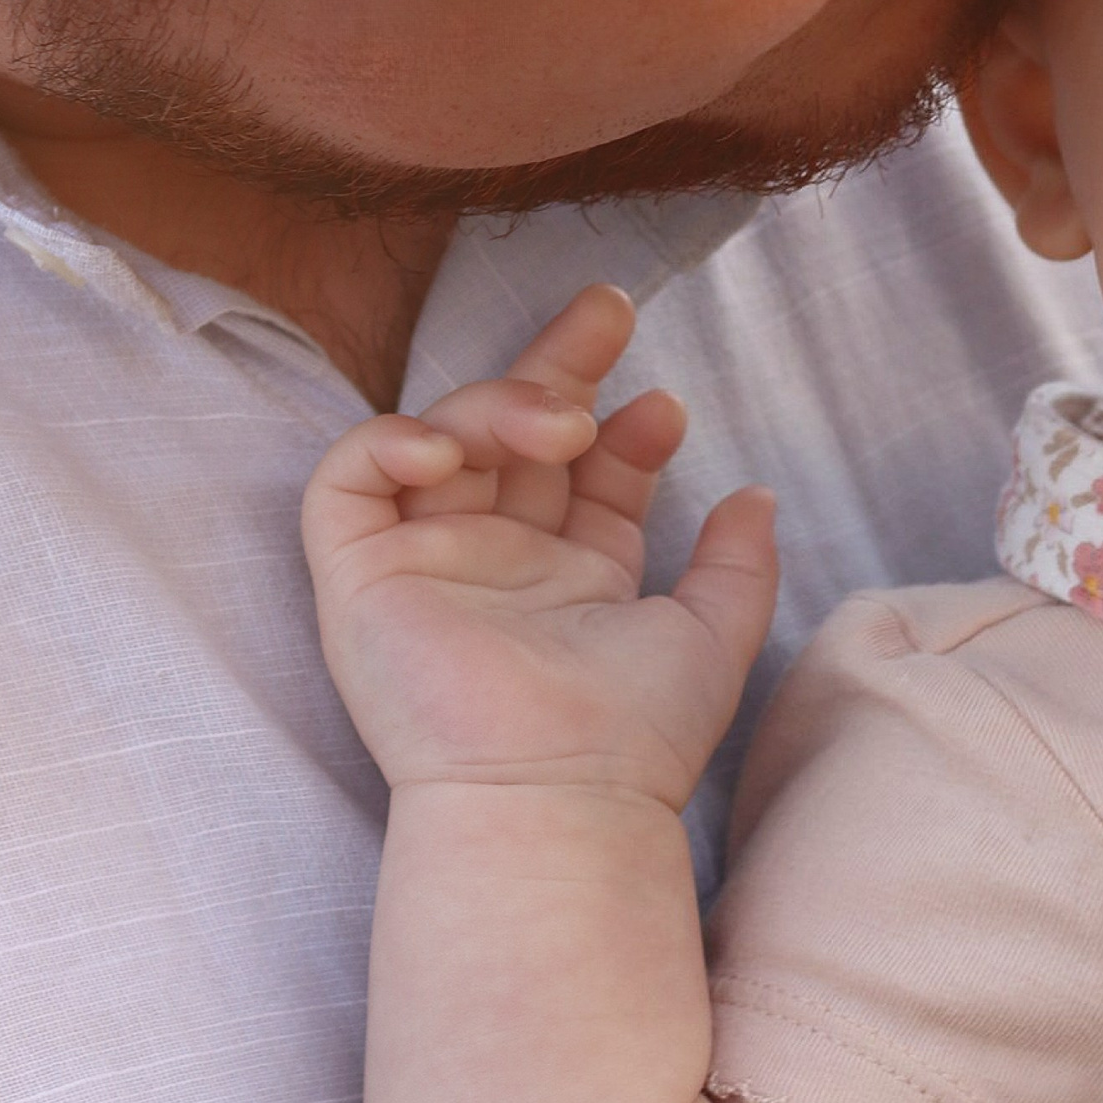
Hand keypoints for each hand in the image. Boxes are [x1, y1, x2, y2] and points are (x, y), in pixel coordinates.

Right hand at [303, 284, 777, 810]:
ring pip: (444, 436)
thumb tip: (755, 495)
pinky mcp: (359, 578)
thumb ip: (737, 566)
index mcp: (570, 581)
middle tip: (611, 308)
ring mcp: (426, 565)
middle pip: (514, 434)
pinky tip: (451, 448)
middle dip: (561, 362)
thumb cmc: (633, 739)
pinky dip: (389, 440)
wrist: (559, 794)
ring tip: (563, 423)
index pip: (587, 476)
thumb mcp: (712, 638)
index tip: (666, 410)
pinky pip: (347, 481)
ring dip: (502, 402)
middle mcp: (496, 564)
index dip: (625, 430)